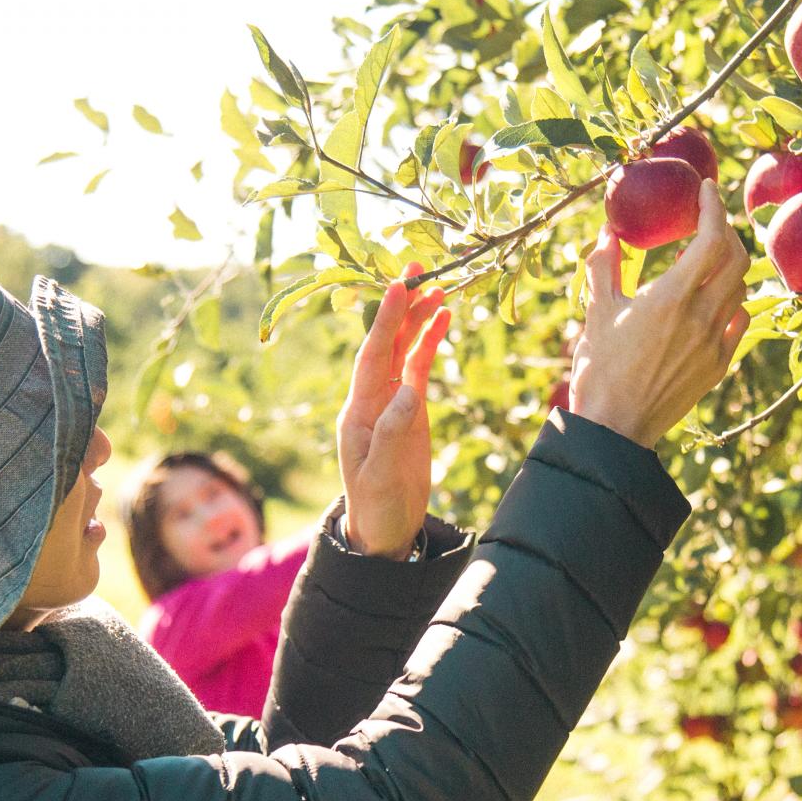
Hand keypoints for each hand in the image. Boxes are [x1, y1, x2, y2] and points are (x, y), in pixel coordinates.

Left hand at [337, 277, 451, 557]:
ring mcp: (391, 403)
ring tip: (438, 287)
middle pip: (386, 343)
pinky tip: (443, 320)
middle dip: (400, 307)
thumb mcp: (382, 474)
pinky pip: (419, 369)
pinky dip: (430, 343)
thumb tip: (410, 391)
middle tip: (417, 269)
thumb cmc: (377, 506)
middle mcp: (371, 399)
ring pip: (404, 351)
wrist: (384, 531)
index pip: (372, 356)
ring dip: (418, 319)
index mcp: (358, 411)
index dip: (385, 321)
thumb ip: (393, 432)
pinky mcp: (410, 411)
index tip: (397, 288)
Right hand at [570, 178, 751, 447]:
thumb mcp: (595, 312)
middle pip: (736, 258)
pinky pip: (739, 321)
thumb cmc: (599, 369)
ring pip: (740, 288)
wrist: (615, 428)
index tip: (706, 189)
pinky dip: (733, 300)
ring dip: (728, 265)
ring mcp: (714, 343)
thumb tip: (609, 231)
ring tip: (706, 259)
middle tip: (708, 221)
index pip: (711, 239)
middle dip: (726, 231)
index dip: (714, 208)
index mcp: (670, 299)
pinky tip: (714, 299)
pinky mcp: (719, 365)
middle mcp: (700, 318)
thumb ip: (604, 266)